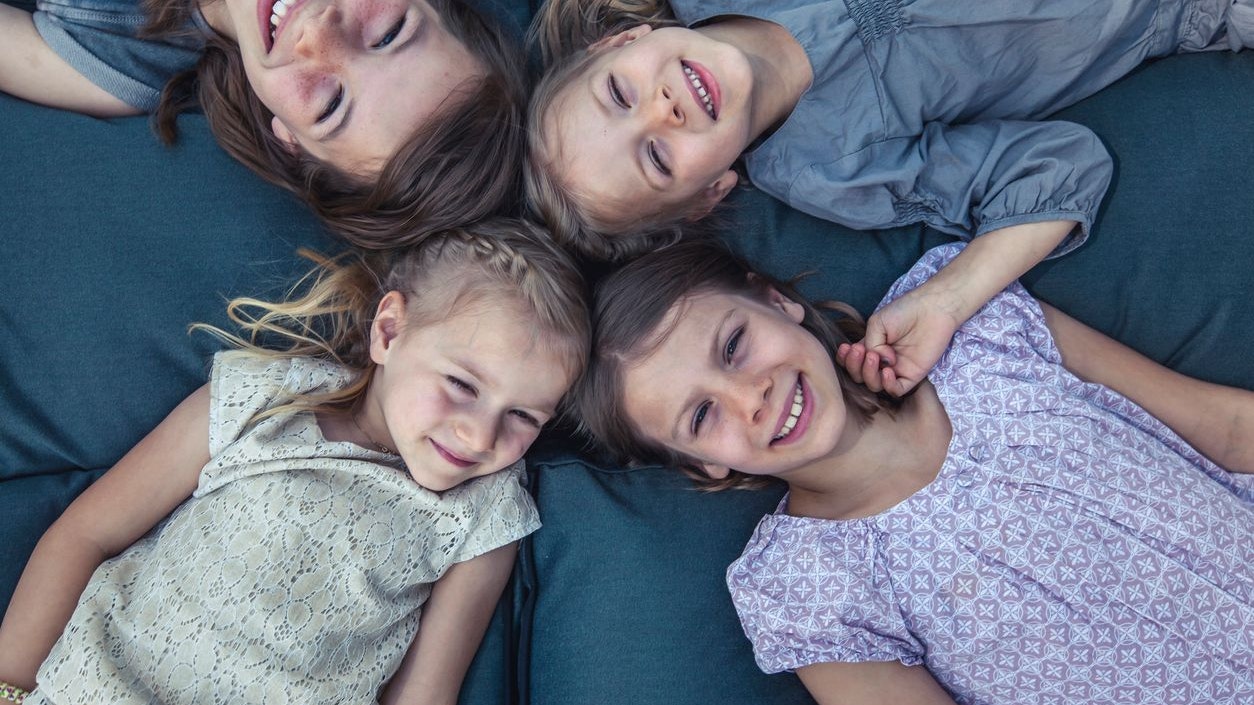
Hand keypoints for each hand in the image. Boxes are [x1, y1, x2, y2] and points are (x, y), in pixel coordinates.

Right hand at [837, 290, 959, 395]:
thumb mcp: (877, 323)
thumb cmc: (905, 310)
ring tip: (874, 357)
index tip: (847, 347)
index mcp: (872, 348)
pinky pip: (896, 390)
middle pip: (860, 376)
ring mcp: (897, 370)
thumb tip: (879, 361)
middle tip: (861, 351)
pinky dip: (888, 384)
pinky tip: (888, 370)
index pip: (853, 362)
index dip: (845, 360)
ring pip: (875, 385)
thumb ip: (870, 343)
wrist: (932, 308)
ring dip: (869, 374)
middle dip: (855, 366)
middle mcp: (882, 361)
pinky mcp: (913, 376)